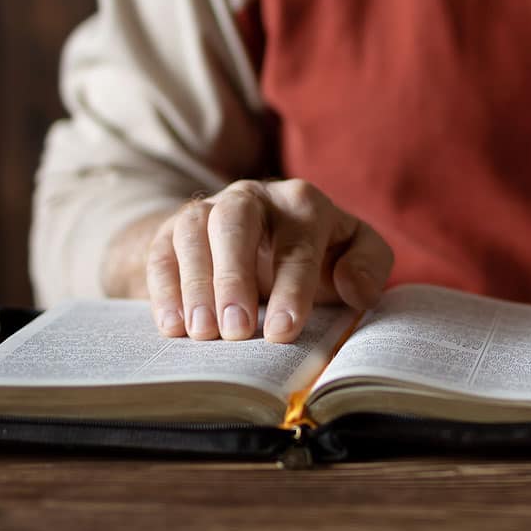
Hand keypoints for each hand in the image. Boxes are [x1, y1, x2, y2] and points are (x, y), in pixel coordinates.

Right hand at [144, 179, 393, 342]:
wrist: (263, 240)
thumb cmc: (319, 255)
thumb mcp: (355, 254)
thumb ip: (369, 266)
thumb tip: (356, 289)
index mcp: (304, 204)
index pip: (298, 244)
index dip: (291, 289)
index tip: (282, 332)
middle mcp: (254, 197)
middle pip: (236, 223)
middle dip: (234, 277)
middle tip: (235, 332)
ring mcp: (210, 209)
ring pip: (194, 231)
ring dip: (196, 284)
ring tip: (202, 333)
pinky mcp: (174, 229)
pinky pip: (162, 250)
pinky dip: (164, 287)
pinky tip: (172, 327)